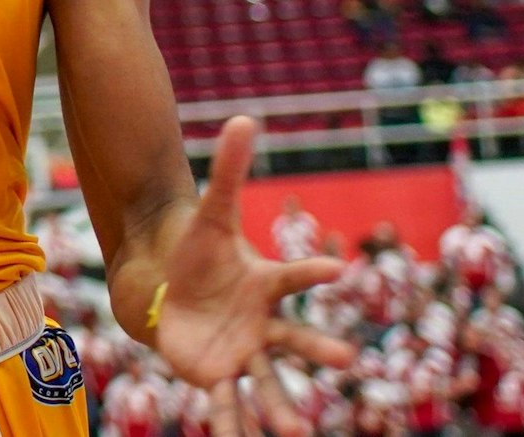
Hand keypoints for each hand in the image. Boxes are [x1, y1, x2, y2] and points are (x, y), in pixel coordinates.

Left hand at [152, 116, 355, 436]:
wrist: (172, 287)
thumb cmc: (200, 252)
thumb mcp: (210, 210)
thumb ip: (229, 169)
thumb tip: (243, 117)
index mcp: (267, 284)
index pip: (293, 276)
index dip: (313, 269)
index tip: (340, 267)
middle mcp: (265, 325)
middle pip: (296, 339)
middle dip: (320, 350)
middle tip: (350, 361)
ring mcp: (244, 353)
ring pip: (268, 382)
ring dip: (281, 407)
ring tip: (296, 431)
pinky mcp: (217, 375)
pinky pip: (229, 404)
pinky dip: (232, 424)